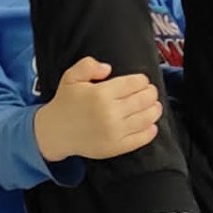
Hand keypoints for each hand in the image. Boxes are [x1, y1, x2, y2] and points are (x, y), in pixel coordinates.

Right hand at [32, 57, 162, 163]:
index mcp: (101, 94)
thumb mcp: (71, 76)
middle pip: (142, 100)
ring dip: (154, 110)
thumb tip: (108, 68)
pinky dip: (150, 132)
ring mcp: (115, 132)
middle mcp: (110, 113)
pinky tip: (152, 125)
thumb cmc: (66, 102)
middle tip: (152, 91)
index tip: (143, 80)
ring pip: (145, 119)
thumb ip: (88, 65)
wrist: (56, 132)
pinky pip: (140, 139)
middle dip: (151, 93)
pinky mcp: (116, 147)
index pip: (132, 84)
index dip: (142, 81)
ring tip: (155, 105)